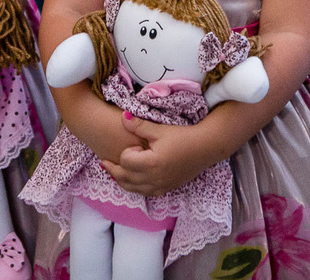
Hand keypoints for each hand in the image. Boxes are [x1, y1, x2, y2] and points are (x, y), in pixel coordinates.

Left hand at [99, 111, 216, 196]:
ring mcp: (161, 186)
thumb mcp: (159, 129)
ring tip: (114, 173)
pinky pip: (145, 193)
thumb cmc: (183, 136)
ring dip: (121, 181)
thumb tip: (123, 117)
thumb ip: (139, 126)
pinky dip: (135, 188)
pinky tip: (133, 181)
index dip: (126, 153)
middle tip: (104, 163)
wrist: (205, 148)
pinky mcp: (166, 189)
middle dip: (113, 170)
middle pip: (125, 178)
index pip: (125, 162)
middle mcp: (154, 179)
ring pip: (133, 189)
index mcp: (151, 163)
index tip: (136, 146)